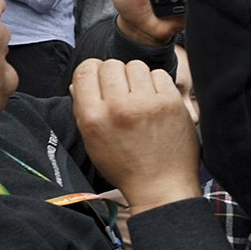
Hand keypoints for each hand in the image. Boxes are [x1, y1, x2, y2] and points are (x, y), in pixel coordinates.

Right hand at [70, 59, 200, 215]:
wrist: (162, 185)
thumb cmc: (126, 165)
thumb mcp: (93, 141)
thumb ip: (84, 108)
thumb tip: (79, 82)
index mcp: (94, 117)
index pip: (85, 70)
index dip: (93, 72)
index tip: (101, 81)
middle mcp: (119, 107)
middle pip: (111, 64)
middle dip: (115, 75)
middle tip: (123, 91)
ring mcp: (147, 103)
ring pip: (136, 66)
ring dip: (137, 77)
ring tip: (140, 96)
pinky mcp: (171, 102)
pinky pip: (160, 74)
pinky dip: (157, 84)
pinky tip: (156, 100)